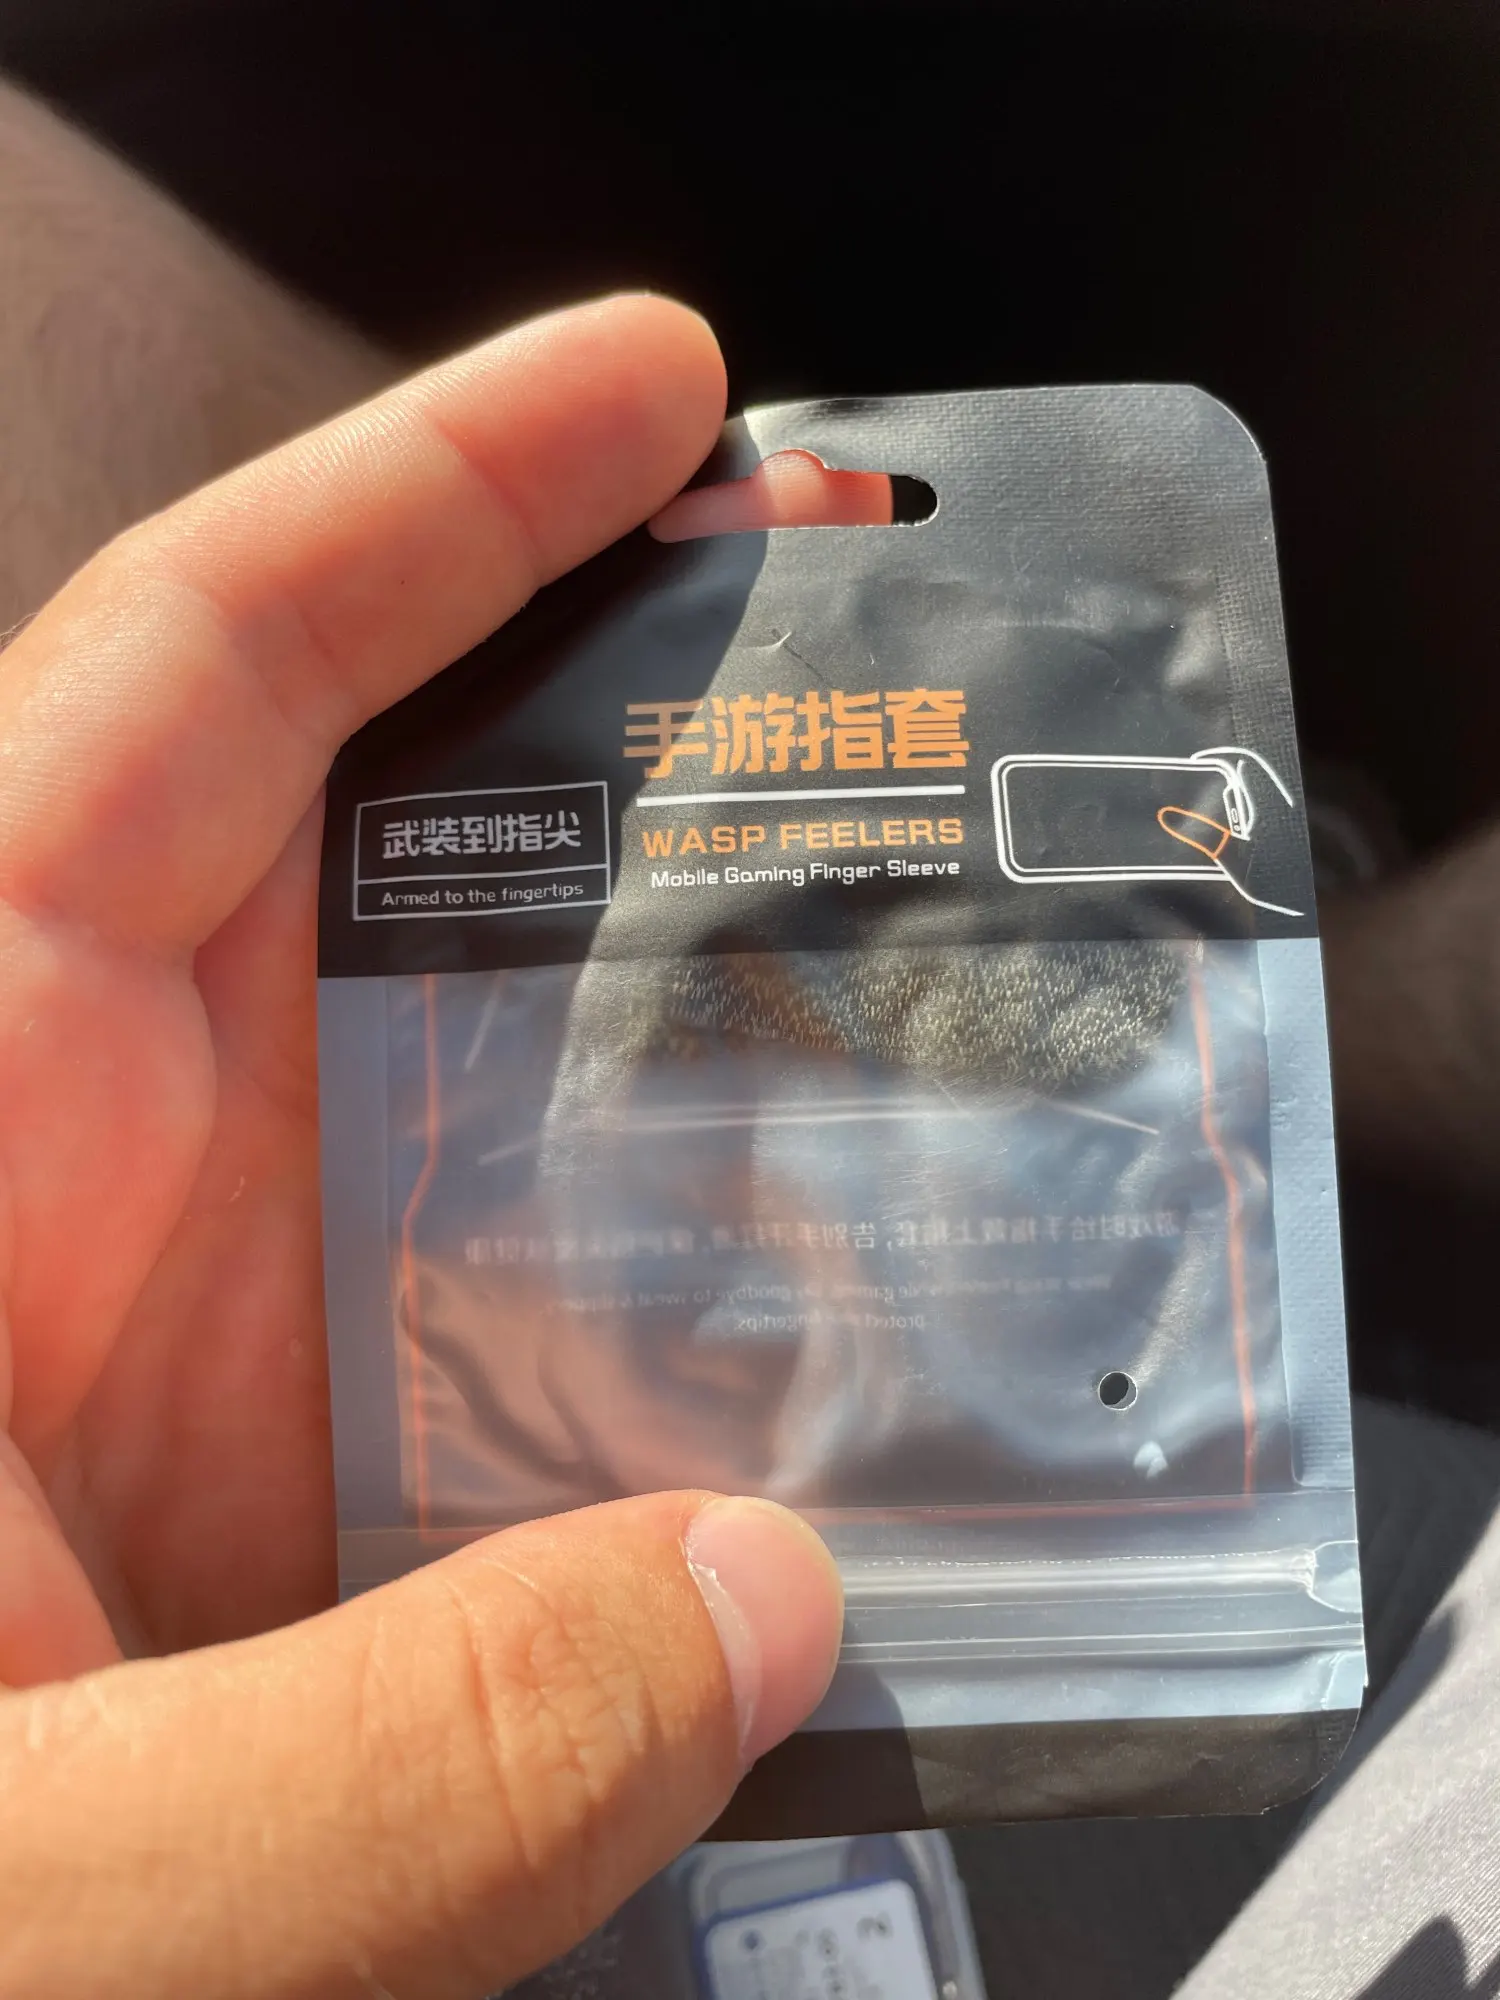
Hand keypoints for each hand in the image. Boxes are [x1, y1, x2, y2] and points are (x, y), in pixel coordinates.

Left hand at [0, 295, 843, 1995]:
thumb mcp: (40, 1878)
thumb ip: (379, 1759)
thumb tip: (761, 1609)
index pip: (186, 687)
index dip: (433, 503)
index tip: (664, 389)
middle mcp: (80, 1193)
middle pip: (394, 865)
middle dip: (650, 757)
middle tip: (911, 708)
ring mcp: (194, 1353)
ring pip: (494, 1126)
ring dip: (702, 1090)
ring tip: (952, 1050)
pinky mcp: (268, 1514)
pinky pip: (517, 1357)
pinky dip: (670, 1360)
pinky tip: (829, 1406)